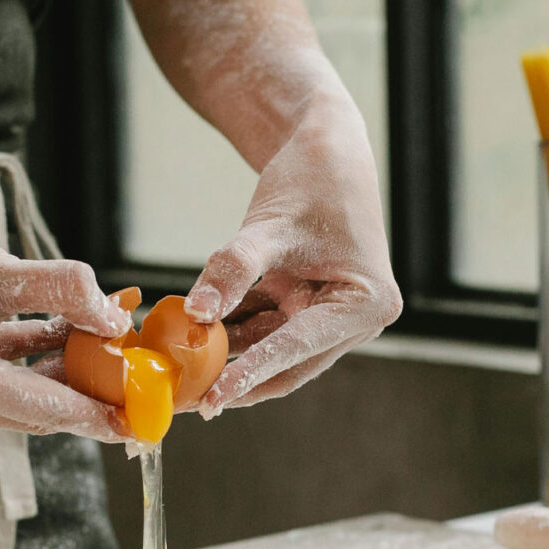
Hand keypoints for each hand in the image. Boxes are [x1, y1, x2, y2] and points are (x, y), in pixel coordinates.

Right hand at [0, 161, 132, 440]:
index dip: (98, 414)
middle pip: (32, 411)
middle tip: (130, 374)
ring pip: (13, 397)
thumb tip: (113, 315)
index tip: (139, 421)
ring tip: (100, 340)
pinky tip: (59, 332)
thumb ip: (63, 291)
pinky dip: (23, 362)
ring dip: (55, 372)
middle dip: (83, 391)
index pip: (46, 410)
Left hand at [184, 96, 400, 415]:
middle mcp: (357, 318)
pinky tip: (192, 339)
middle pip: (290, 364)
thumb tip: (195, 314)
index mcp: (366, 302)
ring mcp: (333, 315)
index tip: (213, 399)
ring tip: (182, 375)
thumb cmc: (310, 178)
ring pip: (273, 349)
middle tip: (191, 403)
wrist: (323, 145)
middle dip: (239, 380)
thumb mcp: (269, 226)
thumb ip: (232, 271)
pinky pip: (266, 327)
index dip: (252, 373)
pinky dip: (233, 331)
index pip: (298, 346)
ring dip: (230, 357)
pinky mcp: (309, 306)